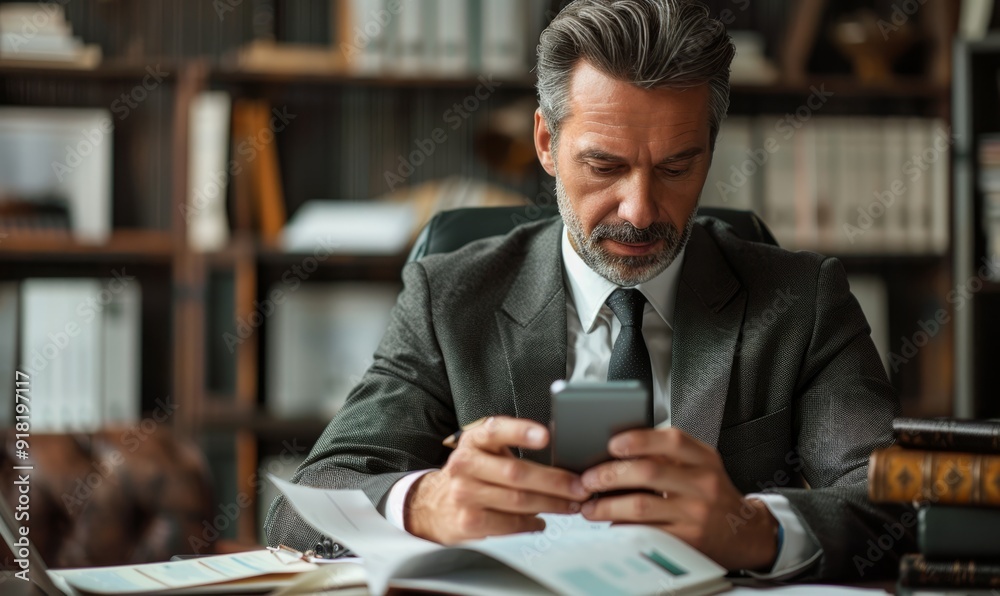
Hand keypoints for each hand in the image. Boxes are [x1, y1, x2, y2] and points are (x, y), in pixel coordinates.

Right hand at [405, 416, 590, 543]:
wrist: (435, 505)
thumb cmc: (475, 474)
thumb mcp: (486, 452)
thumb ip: (513, 448)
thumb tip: (562, 460)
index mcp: (474, 440)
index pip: (496, 430)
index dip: (520, 432)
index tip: (546, 436)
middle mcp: (465, 464)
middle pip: (516, 472)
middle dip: (555, 481)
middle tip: (580, 486)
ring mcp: (464, 494)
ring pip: (518, 500)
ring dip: (551, 504)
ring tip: (571, 505)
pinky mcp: (468, 521)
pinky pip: (510, 524)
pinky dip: (532, 523)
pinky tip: (542, 520)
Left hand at [579, 427, 778, 570]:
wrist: (744, 533)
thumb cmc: (713, 495)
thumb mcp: (701, 466)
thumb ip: (669, 454)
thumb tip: (618, 450)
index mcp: (704, 458)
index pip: (672, 440)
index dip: (639, 439)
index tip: (613, 444)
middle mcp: (703, 484)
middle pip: (649, 472)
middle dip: (611, 474)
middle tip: (589, 479)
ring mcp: (696, 514)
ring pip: (643, 505)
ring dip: (608, 505)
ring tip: (591, 505)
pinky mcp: (688, 540)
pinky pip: (647, 532)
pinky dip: (623, 526)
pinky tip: (611, 523)